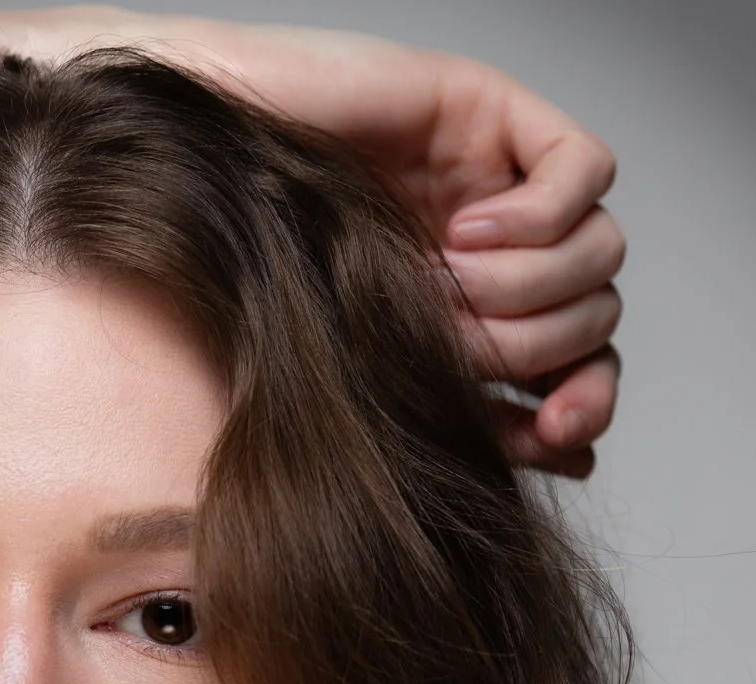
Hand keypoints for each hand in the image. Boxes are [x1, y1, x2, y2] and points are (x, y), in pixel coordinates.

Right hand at [13, 15, 623, 476]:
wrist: (189, 183)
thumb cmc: (243, 285)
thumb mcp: (358, 384)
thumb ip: (456, 422)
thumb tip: (576, 461)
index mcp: (469, 324)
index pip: (574, 368)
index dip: (582, 404)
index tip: (548, 433)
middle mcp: (496, 259)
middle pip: (595, 314)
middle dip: (536, 348)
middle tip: (453, 346)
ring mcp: (498, 185)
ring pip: (598, 251)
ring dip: (529, 288)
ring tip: (444, 287)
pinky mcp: (492, 118)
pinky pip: (582, 173)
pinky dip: (538, 218)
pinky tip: (463, 235)